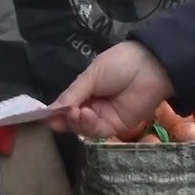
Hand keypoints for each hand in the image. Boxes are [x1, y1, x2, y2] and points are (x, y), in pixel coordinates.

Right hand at [48, 41, 174, 137]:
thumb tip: (51, 109)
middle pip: (73, 120)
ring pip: (83, 128)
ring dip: (76, 122)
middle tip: (59, 115)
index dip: (56, 112)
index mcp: (86, 90)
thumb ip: (73, 93)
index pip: (67, 106)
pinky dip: (89, 125)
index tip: (44, 116)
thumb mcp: (91, 74)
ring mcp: (105, 117)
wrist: (150, 68)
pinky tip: (85, 115)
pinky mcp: (117, 127)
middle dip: (64, 119)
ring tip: (75, 112)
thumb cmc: (120, 64)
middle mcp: (94, 106)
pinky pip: (98, 131)